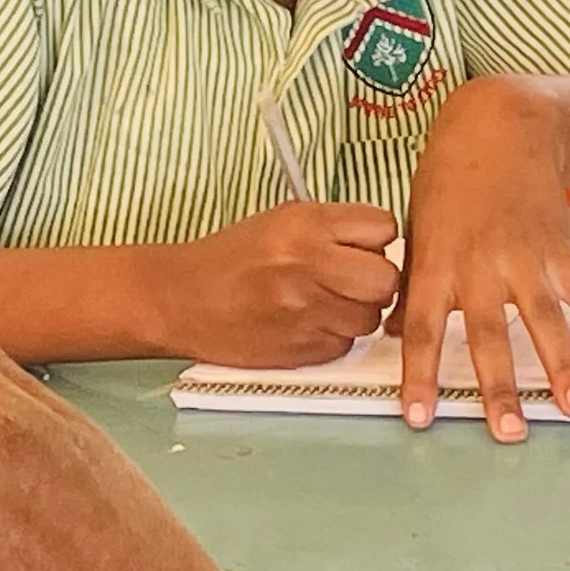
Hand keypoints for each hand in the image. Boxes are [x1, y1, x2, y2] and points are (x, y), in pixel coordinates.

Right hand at [165, 201, 399, 366]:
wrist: (182, 299)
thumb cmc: (231, 259)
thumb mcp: (282, 220)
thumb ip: (334, 228)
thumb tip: (383, 243)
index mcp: (306, 224)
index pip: (383, 227)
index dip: (378, 239)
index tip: (363, 245)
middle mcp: (310, 265)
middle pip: (387, 279)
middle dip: (378, 281)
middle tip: (355, 280)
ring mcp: (307, 311)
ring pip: (371, 318)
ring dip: (357, 312)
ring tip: (324, 301)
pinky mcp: (303, 350)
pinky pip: (346, 345)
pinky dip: (334, 336)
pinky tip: (306, 322)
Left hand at [397, 76, 569, 439]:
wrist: (498, 127)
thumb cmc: (449, 181)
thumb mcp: (419, 229)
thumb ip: (412, 285)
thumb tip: (391, 333)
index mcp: (437, 263)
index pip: (422, 329)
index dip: (419, 374)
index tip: (417, 416)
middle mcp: (481, 265)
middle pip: (490, 335)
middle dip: (500, 386)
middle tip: (510, 431)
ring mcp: (524, 257)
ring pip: (546, 321)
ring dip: (564, 367)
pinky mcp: (560, 248)